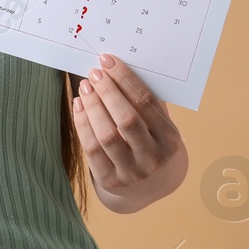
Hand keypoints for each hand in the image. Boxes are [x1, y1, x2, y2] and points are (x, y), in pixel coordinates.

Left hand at [74, 52, 188, 212]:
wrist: (149, 188)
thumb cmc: (151, 144)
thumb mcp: (159, 127)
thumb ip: (147, 103)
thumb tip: (120, 68)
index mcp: (170, 140)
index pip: (147, 104)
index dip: (126, 79)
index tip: (109, 61)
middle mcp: (153, 158)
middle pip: (127, 120)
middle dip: (108, 92)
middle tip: (94, 73)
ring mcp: (132, 173)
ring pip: (107, 136)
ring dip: (92, 107)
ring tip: (84, 87)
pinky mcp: (110, 181)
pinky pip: (91, 149)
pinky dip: (82, 124)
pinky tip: (78, 106)